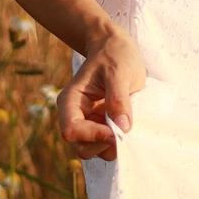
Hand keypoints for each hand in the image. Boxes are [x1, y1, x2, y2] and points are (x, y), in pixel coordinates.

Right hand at [60, 28, 145, 160]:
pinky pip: (106, 145)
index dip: (94, 136)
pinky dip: (118, 142)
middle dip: (103, 144)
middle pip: (81, 147)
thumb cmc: (114, 55)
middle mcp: (75, 116)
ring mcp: (88, 123)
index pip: (72, 131)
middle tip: (125, 131)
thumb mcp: (119, 72)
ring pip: (94, 150)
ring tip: (128, 125)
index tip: (118, 131)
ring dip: (112, 145)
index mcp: (70, 101)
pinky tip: (129, 126)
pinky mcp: (101, 127)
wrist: (116, 48)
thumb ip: (119, 98)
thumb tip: (122, 127)